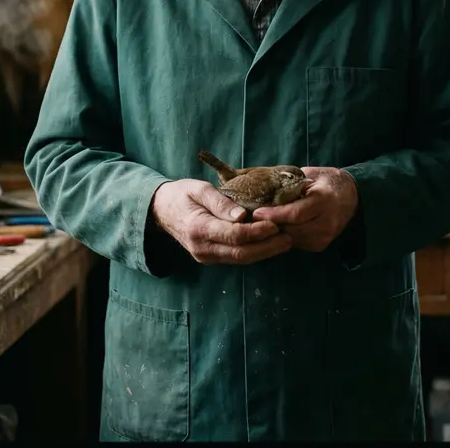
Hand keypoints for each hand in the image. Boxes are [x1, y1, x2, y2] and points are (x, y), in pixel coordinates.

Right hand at [151, 179, 292, 265]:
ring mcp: (206, 256)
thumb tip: (243, 216)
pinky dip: (254, 252)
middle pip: (241, 254)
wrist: (161, 210)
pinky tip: (269, 243)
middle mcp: (202, 248)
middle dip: (267, 247)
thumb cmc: (182, 194)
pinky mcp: (211, 257)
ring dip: (264, 252)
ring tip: (285, 241)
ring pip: (240, 260)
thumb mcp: (199, 189)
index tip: (276, 224)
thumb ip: (220, 202)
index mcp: (199, 229)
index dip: (257, 232)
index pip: (234, 235)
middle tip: (289, 237)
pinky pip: (235, 258)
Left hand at [251, 167, 358, 252]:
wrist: (352, 196)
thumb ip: (289, 183)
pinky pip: (296, 243)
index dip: (274, 215)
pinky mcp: (321, 245)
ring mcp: (325, 236)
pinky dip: (284, 236)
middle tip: (250, 219)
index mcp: (324, 200)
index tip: (256, 212)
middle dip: (270, 225)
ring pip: (292, 239)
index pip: (295, 213)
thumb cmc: (327, 181)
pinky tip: (274, 228)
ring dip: (275, 232)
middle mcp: (326, 222)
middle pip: (292, 229)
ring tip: (258, 224)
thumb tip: (262, 186)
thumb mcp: (309, 174)